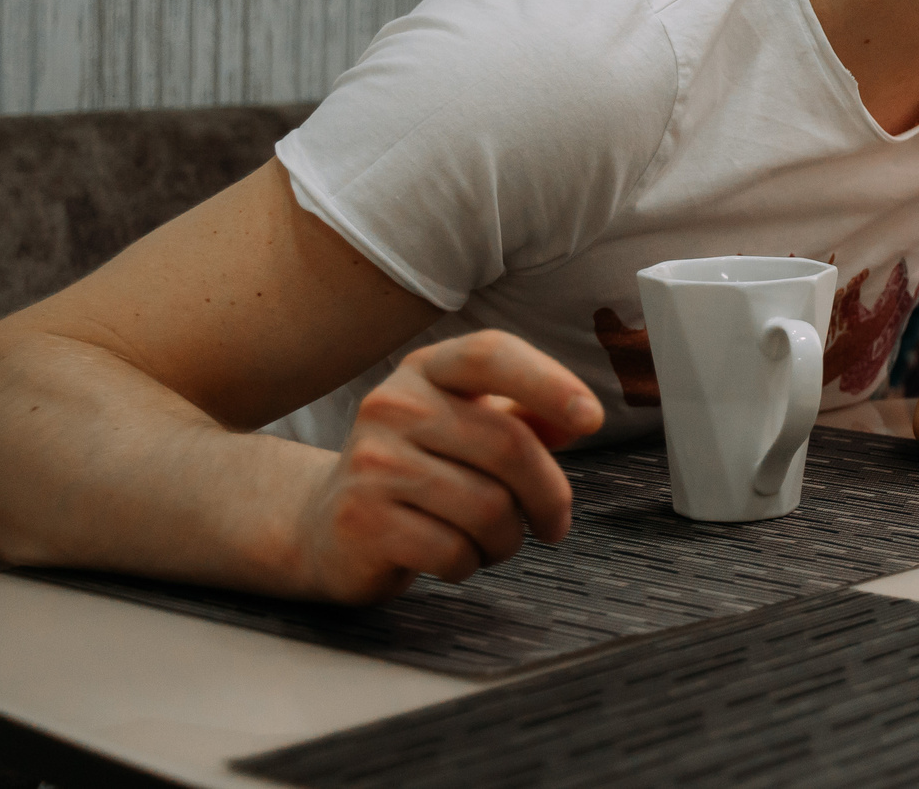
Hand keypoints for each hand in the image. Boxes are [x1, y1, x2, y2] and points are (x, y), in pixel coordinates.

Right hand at [289, 331, 603, 603]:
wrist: (327, 525)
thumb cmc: (421, 469)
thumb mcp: (469, 425)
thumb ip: (525, 415)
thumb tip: (579, 419)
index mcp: (427, 369)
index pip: (492, 355)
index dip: (550, 383)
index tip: (592, 420)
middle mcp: (392, 404)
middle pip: (508, 445)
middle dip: (549, 496)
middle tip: (554, 524)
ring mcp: (372, 462)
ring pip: (488, 507)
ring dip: (508, 539)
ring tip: (494, 541)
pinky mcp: (360, 519)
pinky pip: (453, 550)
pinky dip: (469, 564)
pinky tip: (454, 556)